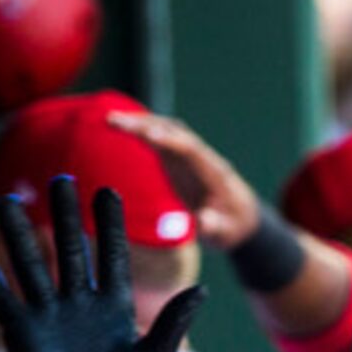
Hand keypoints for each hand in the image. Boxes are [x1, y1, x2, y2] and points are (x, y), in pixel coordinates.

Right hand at [0, 175, 205, 351]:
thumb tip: (203, 290)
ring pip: (33, 266)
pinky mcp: (26, 336)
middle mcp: (80, 304)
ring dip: (19, 236)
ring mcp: (50, 317)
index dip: (110, 224)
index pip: (113, 256)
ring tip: (7, 200)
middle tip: (59, 178)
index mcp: (115, 306)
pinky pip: (6, 305)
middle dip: (63, 215)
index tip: (108, 189)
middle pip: (70, 250)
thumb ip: (173, 324)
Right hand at [108, 109, 263, 248]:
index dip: (170, 141)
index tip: (148, 134)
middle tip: (114, 120)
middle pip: (174, 133)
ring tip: (111, 119)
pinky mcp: (179, 159)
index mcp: (214, 172)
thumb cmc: (232, 224)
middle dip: (146, 125)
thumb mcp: (227, 232)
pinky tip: (121, 126)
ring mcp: (190, 156)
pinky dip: (141, 130)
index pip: (191, 150)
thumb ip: (215, 226)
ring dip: (140, 123)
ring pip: (166, 131)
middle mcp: (201, 157)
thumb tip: (203, 221)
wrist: (240, 216)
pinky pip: (160, 139)